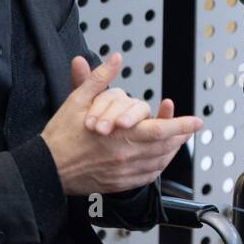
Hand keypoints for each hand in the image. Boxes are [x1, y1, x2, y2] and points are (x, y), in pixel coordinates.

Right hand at [42, 54, 202, 194]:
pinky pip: (149, 176)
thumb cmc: (60, 136)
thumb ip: (100, 79)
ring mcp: (125, 172)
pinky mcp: (121, 184)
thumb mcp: (77, 101)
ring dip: (172, 150)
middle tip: (190, 127)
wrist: (46, 169)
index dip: (182, 125)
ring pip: (160, 161)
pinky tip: (159, 156)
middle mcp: (126, 156)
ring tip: (178, 138)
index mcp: (120, 135)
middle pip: (166, 147)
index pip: (160, 130)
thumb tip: (115, 59)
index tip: (197, 121)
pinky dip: (159, 165)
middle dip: (182, 136)